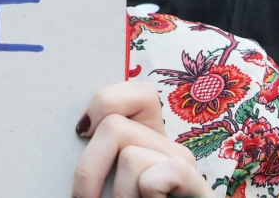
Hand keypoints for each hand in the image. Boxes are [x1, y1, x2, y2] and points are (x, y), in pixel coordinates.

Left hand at [72, 82, 212, 197]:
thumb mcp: (109, 187)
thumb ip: (101, 159)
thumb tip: (79, 129)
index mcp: (148, 139)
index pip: (138, 91)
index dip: (104, 101)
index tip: (81, 133)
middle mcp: (170, 147)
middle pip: (115, 125)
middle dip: (87, 170)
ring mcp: (185, 168)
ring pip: (129, 155)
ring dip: (115, 197)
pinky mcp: (199, 191)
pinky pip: (158, 176)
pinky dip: (145, 196)